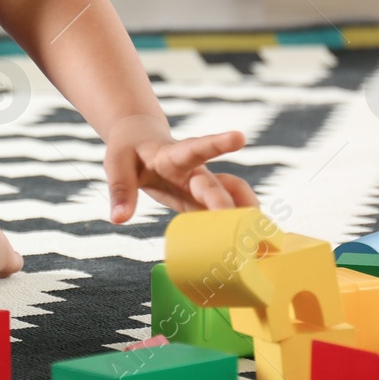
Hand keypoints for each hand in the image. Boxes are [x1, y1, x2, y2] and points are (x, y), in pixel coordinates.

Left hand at [101, 113, 257, 223]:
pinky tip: (255, 242)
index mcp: (173, 155)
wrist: (139, 141)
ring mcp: (202, 186)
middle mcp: (194, 170)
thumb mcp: (116, 164)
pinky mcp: (202, 200)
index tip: (240, 137)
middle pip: (217, 184)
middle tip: (246, 219)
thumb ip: (120, 189)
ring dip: (246, 210)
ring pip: (233, 193)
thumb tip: (119, 219)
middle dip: (229, 201)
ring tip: (261, 234)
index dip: (217, 143)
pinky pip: (226, 210)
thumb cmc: (129, 152)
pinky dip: (239, 224)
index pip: (195, 148)